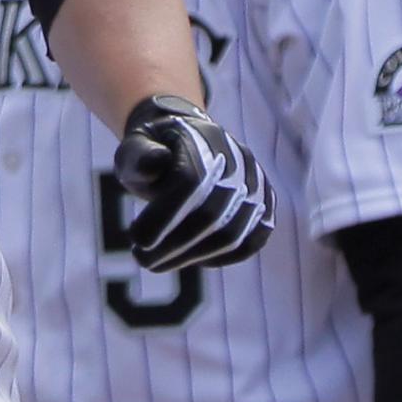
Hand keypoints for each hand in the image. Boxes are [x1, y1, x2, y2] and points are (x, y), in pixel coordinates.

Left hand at [114, 94, 275, 271]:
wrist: (190, 141)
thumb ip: (138, 154)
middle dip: (173, 245)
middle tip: (143, 259)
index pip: (190, 183)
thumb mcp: (136, 144)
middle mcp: (239, 160)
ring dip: (191, 257)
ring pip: (231, 235)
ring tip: (159, 262)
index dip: (163, 217)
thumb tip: (154, 164)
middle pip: (211, 215)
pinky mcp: (265, 208)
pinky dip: (219, 258)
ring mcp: (256, 185)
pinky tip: (190, 259)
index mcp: (205, 139)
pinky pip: (250, 243)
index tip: (136, 241)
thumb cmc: (156, 150)